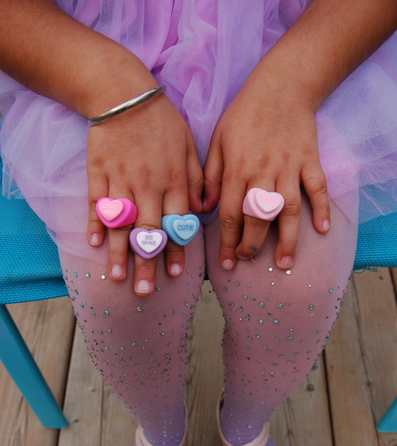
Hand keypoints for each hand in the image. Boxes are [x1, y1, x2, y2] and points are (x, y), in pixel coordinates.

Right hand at [86, 80, 202, 295]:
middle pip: (149, 232)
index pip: (177, 224)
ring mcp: (121, 181)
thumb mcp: (190, 145)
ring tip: (118, 278)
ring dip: (120, 253)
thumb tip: (202, 211)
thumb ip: (198, 179)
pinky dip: (95, 224)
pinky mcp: (98, 174)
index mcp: (174, 181)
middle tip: (145, 291)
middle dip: (148, 264)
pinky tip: (94, 246)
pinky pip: (96, 204)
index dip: (176, 250)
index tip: (177, 275)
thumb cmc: (162, 121)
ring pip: (122, 224)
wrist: (124, 93)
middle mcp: (149, 186)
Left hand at [203, 64, 329, 270]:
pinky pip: (317, 188)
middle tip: (248, 262)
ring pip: (288, 210)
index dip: (227, 241)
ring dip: (287, 239)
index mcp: (237, 168)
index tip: (226, 261)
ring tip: (284, 263)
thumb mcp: (217, 139)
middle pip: (257, 217)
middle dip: (252, 245)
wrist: (281, 85)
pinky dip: (322, 208)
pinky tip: (322, 230)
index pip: (230, 213)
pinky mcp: (310, 160)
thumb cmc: (244, 114)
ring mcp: (289, 167)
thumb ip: (210, 175)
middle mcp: (263, 172)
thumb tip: (203, 208)